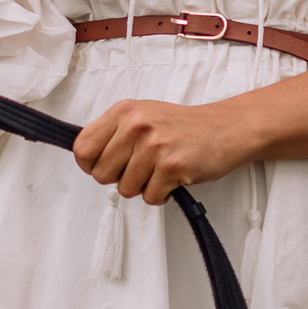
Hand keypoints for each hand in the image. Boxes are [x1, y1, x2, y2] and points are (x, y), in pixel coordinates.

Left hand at [73, 98, 250, 205]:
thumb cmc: (182, 126)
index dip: (90, 165)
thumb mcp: (141, 116)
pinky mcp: (172, 166)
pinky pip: (150, 197)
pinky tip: (172, 178)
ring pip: (126, 189)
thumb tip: (87, 158)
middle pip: (101, 174)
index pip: (83, 148)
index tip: (104, 167)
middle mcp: (135, 125)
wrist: (225, 128)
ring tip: (159, 170)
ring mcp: (154, 145)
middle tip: (140, 169)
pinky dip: (161, 195)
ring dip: (143, 187)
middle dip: (119, 179)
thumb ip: (114, 133)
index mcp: (123, 111)